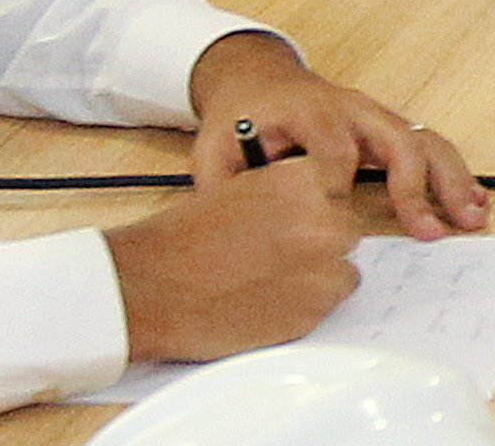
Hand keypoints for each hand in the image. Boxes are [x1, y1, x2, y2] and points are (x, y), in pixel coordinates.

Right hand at [106, 157, 360, 364]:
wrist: (148, 288)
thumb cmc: (181, 240)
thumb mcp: (240, 188)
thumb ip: (289, 194)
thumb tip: (319, 205)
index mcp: (303, 181)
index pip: (340, 182)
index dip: (319, 201)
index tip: (300, 214)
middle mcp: (322, 221)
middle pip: (347, 227)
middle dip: (319, 239)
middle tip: (278, 253)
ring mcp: (321, 269)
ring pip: (343, 269)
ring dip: (318, 274)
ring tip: (269, 280)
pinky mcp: (312, 312)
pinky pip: (327, 305)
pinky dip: (306, 305)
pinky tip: (267, 302)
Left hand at [188, 31, 489, 240]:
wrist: (261, 80)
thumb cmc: (240, 118)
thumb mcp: (213, 147)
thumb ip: (224, 185)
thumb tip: (241, 228)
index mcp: (310, 111)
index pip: (336, 147)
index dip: (340, 184)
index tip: (337, 221)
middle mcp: (353, 109)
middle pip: (398, 139)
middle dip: (416, 187)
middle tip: (430, 232)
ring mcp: (377, 116)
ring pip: (425, 141)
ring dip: (451, 180)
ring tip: (472, 217)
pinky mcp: (389, 128)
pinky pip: (430, 145)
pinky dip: (454, 174)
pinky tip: (473, 202)